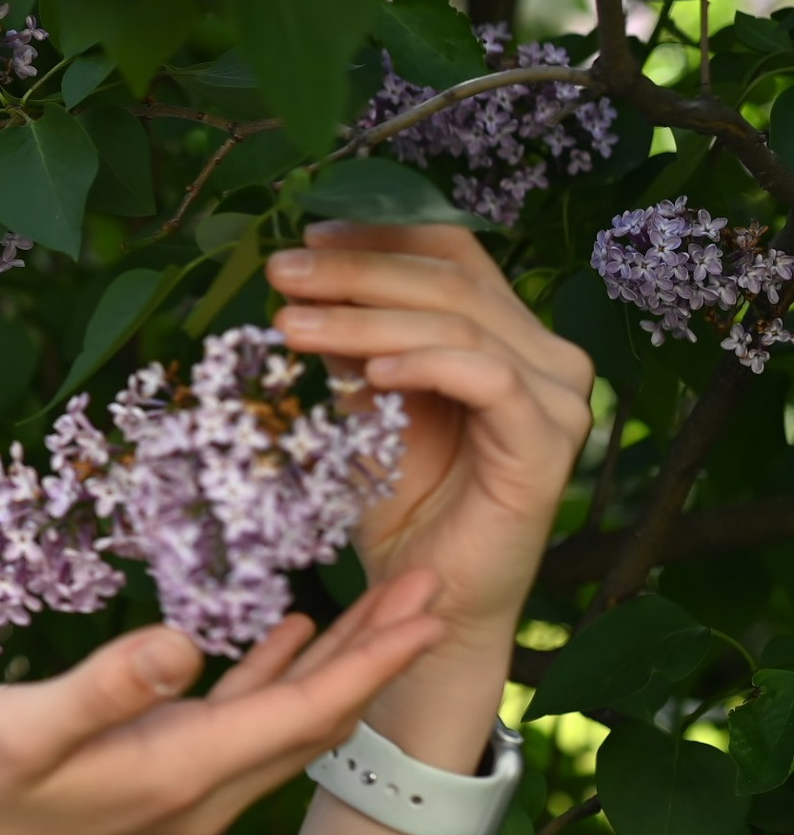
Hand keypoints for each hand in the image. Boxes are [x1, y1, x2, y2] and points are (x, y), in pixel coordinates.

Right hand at [0, 575, 445, 834]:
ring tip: (386, 601)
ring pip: (285, 722)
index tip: (433, 606)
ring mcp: (177, 794)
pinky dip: (277, 677)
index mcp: (177, 773)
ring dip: (338, 663)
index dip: (373, 658)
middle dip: (380, 654)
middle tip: (435, 584)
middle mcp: (197, 793)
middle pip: (315, 718)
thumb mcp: (17, 728)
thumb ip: (103, 687)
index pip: (303, 712)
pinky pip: (243, 727)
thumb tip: (186, 640)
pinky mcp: (152, 784)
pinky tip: (284, 634)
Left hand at [265, 222, 593, 648]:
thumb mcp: (363, 406)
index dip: (381, 238)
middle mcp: (545, 357)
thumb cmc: (399, 504)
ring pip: (459, 324)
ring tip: (289, 324)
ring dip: (364, 318)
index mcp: (507, 335)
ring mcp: (555, 400)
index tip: (306, 237)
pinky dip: (425, 364)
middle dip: (355, 273)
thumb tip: (302, 282)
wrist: (424, 597)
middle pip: (450, 280)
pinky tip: (366, 374)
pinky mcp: (547, 446)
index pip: (452, 255)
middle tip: (280, 271)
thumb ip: (351, 346)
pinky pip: (488, 380)